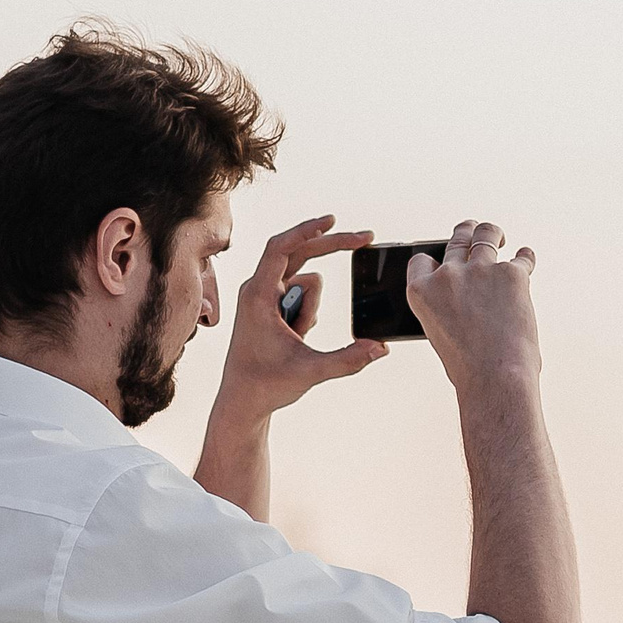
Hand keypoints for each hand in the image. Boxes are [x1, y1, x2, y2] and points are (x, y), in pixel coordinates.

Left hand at [216, 215, 387, 418]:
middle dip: (331, 246)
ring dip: (313, 307)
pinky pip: (302, 295)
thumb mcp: (310, 371)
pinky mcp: (272, 305)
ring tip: (298, 338)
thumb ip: (347, 360)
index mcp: (257, 296)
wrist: (243, 401)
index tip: (331, 221)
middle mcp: (258, 289)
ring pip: (306, 282)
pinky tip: (296, 337)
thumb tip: (380, 348)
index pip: (280, 248)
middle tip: (364, 239)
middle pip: (300, 252)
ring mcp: (265, 296)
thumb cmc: (265, 385)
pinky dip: (308, 313)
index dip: (306, 230)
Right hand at [405, 220, 539, 398]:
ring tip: (499, 237)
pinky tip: (525, 258)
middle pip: (456, 240)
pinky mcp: (511, 274)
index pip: (421, 260)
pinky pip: (521, 258)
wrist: (495, 377)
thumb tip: (467, 298)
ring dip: (492, 234)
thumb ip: (446, 307)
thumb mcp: (440, 334)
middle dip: (465, 232)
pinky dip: (525, 259)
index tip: (443, 259)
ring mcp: (480, 270)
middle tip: (473, 231)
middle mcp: (448, 275)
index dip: (433, 258)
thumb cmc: (468, 367)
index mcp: (422, 292)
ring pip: (486, 235)